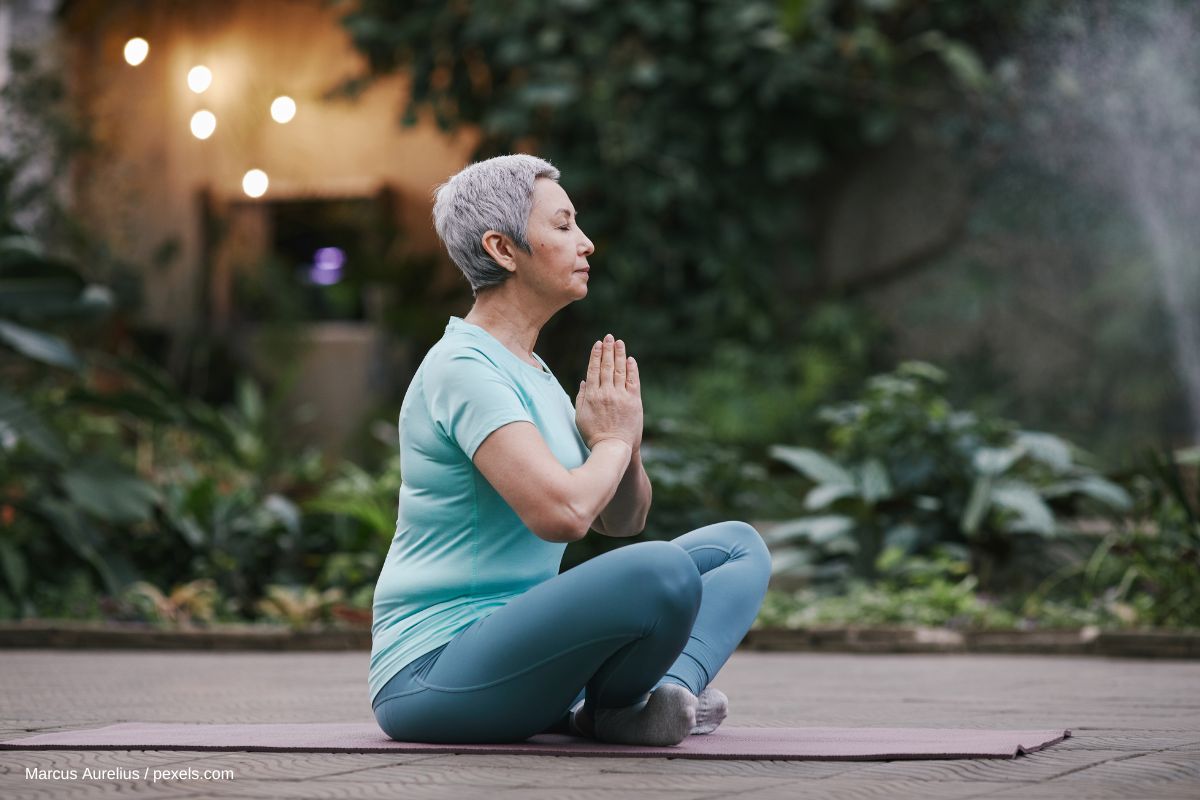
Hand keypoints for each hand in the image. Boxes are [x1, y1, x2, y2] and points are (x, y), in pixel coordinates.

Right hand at [575, 333, 642, 451]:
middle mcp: (606, 393)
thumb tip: (584, 381)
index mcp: (592, 396)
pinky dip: (632, 369)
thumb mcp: (580, 416)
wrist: (613, 447)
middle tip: (609, 337)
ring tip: (619, 342)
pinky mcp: (634, 401)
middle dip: (608, 350)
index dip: (596, 355)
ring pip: (620, 370)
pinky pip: (633, 381)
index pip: (593, 370)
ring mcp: (621, 396)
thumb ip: (581, 397)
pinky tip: (630, 359)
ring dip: (620, 354)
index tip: (598, 344)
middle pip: (606, 366)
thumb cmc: (594, 434)